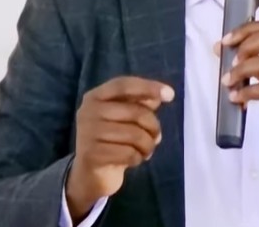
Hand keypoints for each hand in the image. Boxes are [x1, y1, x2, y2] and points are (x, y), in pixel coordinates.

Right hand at [65, 76, 173, 221]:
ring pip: (135, 135)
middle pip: (136, 112)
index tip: (170, 94)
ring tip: (146, 150)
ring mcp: (87, 133)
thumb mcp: (124, 118)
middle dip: (154, 127)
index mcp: (96, 97)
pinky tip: (134, 159)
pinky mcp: (91, 155)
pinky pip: (129, 153)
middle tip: (156, 137)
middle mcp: (88, 111)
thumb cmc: (113, 139)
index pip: (124, 85)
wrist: (91, 172)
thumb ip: (140, 103)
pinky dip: (138, 158)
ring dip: (148, 146)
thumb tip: (162, 94)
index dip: (148, 87)